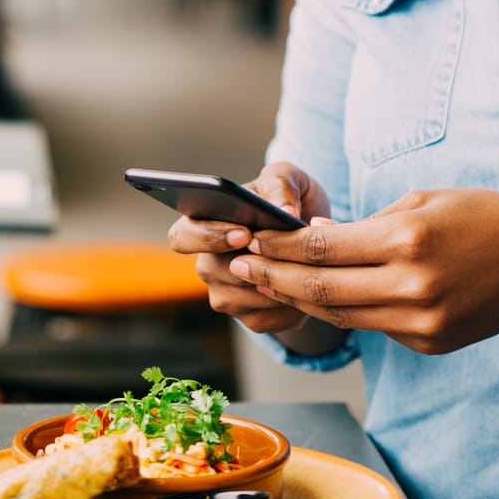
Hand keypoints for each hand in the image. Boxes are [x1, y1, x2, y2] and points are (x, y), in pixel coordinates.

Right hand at [166, 162, 332, 336]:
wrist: (316, 236)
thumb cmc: (290, 200)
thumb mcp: (289, 179)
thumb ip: (280, 184)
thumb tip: (283, 210)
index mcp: (204, 224)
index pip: (183, 236)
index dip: (207, 237)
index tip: (244, 234)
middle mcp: (208, 261)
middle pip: (210, 271)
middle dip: (246, 264)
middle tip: (277, 256)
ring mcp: (224, 291)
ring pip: (237, 299)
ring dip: (271, 285)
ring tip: (304, 269)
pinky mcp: (247, 316)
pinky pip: (262, 319)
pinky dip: (287, 308)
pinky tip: (307, 291)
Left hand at [230, 189, 498, 355]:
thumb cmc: (482, 218)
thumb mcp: (422, 200)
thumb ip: (365, 224)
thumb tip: (312, 239)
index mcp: (407, 239)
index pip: (322, 250)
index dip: (279, 248)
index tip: (251, 241)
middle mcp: (411, 285)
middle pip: (321, 290)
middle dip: (274, 278)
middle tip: (240, 268)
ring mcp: (421, 321)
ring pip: (341, 316)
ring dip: (299, 301)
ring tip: (267, 285)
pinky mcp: (428, 341)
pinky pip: (373, 326)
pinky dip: (343, 312)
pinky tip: (318, 299)